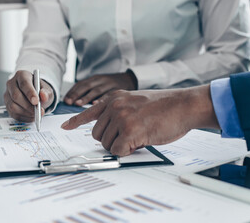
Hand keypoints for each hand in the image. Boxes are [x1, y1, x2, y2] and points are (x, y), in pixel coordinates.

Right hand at [4, 70, 54, 121]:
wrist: (36, 96)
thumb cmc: (40, 90)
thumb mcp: (47, 90)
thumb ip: (46, 92)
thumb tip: (43, 95)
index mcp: (21, 75)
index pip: (24, 83)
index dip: (30, 93)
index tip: (36, 101)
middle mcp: (12, 84)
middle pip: (16, 96)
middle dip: (28, 105)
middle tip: (38, 110)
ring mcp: (8, 95)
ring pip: (13, 106)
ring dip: (26, 112)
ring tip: (36, 114)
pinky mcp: (7, 106)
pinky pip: (13, 114)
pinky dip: (24, 117)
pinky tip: (31, 116)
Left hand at [61, 85, 219, 155]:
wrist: (183, 105)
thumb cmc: (164, 106)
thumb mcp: (135, 101)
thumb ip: (119, 111)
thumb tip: (107, 131)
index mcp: (115, 98)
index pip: (89, 111)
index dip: (76, 121)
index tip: (65, 126)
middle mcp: (114, 106)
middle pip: (98, 135)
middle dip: (112, 140)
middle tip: (130, 136)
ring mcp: (121, 118)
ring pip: (107, 144)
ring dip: (121, 146)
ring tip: (140, 135)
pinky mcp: (130, 131)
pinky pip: (118, 151)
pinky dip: (128, 152)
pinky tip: (141, 142)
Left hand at [64, 72, 136, 105]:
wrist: (132, 81)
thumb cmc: (113, 89)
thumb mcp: (101, 88)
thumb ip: (90, 95)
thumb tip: (75, 106)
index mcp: (95, 79)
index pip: (81, 84)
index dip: (72, 92)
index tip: (65, 101)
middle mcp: (102, 80)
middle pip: (87, 86)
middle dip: (77, 94)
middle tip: (69, 102)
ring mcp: (110, 84)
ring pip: (97, 90)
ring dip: (86, 97)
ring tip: (78, 104)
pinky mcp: (120, 89)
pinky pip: (110, 93)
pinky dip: (102, 98)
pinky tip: (96, 104)